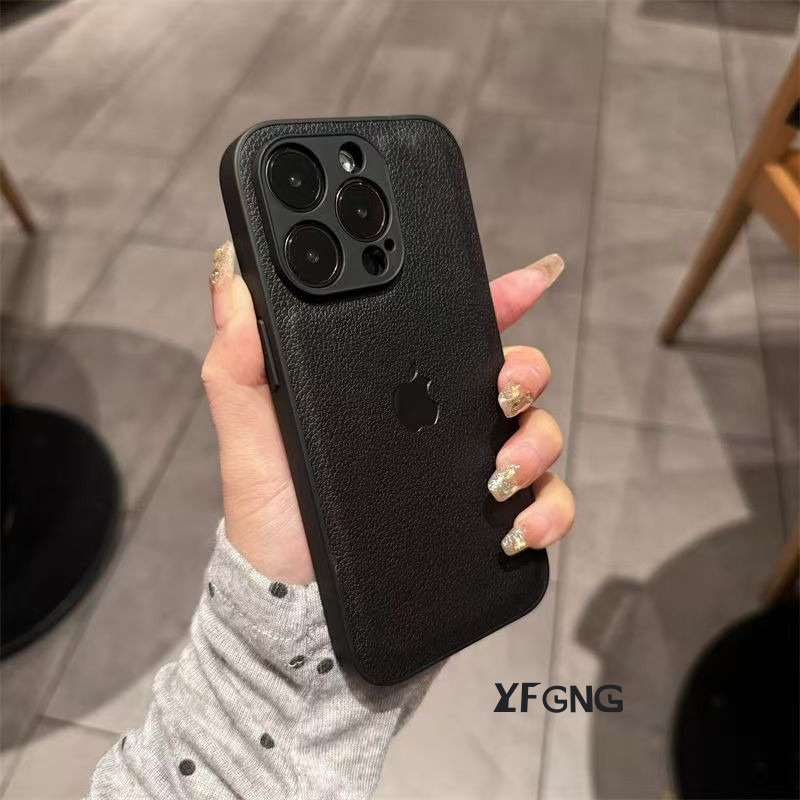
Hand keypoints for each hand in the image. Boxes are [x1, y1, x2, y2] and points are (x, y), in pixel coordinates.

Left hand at [202, 244, 574, 582]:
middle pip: (514, 376)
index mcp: (396, 392)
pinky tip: (520, 525)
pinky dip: (550, 510)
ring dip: (537, 444)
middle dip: (526, 374)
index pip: (453, 331)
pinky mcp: (487, 521)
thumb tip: (232, 278)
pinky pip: (545, 504)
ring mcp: (468, 471)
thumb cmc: (275, 513)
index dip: (498, 299)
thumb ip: (239, 361)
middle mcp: (441, 424)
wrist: (296, 601)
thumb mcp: (250, 434)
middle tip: (502, 394)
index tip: (529, 280)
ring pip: (539, 434)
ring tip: (499, 475)